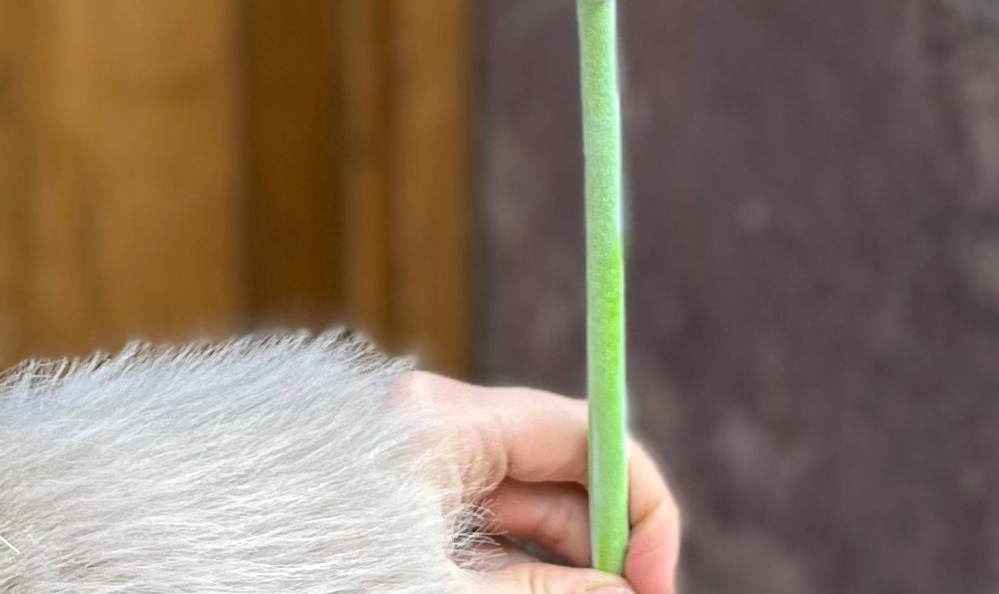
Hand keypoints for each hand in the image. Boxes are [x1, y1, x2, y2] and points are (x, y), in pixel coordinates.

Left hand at [398, 372, 679, 593]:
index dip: (640, 500)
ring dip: (575, 561)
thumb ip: (545, 592)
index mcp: (447, 422)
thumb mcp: (448, 592)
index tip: (658, 573)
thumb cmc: (340, 582)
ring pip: (533, 504)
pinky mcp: (417, 501)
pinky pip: (497, 525)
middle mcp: (443, 423)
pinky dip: (532, 565)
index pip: (583, 433)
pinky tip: (559, 591)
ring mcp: (429, 461)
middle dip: (609, 542)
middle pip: (563, 472)